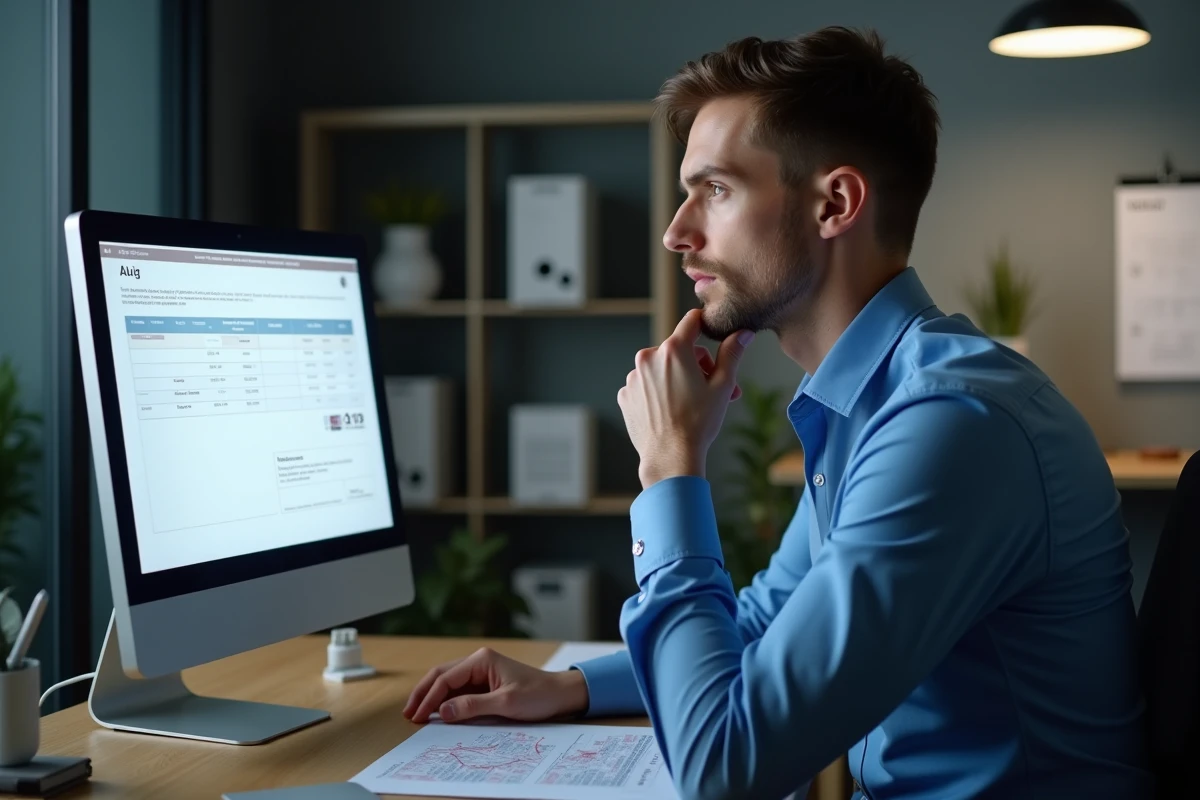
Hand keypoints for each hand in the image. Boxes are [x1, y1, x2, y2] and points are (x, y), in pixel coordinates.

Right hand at [402, 647, 589, 723]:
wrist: (560, 695)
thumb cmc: (538, 694)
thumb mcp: (505, 702)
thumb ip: (472, 706)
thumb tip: (443, 712)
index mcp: (482, 659)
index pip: (445, 678)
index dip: (429, 697)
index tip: (417, 716)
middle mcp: (478, 661)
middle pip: (441, 675)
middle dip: (423, 694)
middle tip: (409, 713)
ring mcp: (481, 672)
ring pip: (447, 682)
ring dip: (432, 697)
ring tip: (417, 714)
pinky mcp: (485, 683)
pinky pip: (459, 690)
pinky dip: (446, 701)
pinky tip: (438, 712)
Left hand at [617, 309, 752, 487]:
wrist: (670, 457)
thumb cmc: (698, 423)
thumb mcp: (722, 386)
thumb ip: (732, 354)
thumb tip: (743, 334)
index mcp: (673, 349)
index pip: (691, 321)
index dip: (705, 326)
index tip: (713, 336)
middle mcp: (648, 357)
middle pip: (678, 349)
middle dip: (697, 364)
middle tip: (714, 387)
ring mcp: (633, 377)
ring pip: (661, 368)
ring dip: (677, 378)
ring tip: (693, 403)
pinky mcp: (626, 395)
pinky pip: (646, 385)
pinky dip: (659, 392)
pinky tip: (672, 411)